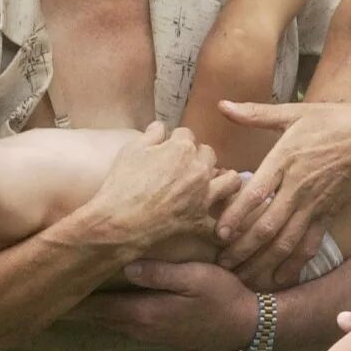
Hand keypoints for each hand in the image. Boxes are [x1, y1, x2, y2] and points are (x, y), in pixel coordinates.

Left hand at [64, 261, 259, 350]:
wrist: (248, 326)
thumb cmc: (224, 297)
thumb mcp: (196, 277)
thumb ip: (160, 273)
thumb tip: (124, 265)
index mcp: (145, 313)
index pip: (97, 307)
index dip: (71, 300)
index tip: (47, 290)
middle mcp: (141, 327)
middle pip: (97, 316)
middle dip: (75, 304)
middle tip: (49, 288)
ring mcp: (150, 332)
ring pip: (110, 319)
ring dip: (90, 308)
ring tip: (70, 292)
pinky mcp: (160, 332)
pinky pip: (125, 320)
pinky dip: (109, 311)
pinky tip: (106, 298)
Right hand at [65, 123, 222, 257]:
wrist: (119, 222)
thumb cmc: (122, 184)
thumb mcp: (131, 150)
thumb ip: (151, 134)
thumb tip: (161, 127)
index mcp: (182, 149)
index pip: (187, 134)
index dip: (176, 141)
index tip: (168, 148)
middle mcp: (199, 169)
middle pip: (209, 154)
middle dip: (199, 157)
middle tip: (185, 166)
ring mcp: (203, 195)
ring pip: (231, 181)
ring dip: (223, 180)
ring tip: (213, 184)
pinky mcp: (200, 220)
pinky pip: (220, 222)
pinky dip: (222, 223)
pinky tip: (220, 222)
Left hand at [216, 97, 350, 284]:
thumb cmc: (331, 121)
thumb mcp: (294, 112)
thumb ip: (255, 114)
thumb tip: (222, 105)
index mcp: (287, 158)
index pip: (257, 192)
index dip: (236, 215)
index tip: (218, 233)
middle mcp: (300, 185)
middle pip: (268, 224)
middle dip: (243, 248)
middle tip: (221, 263)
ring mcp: (315, 203)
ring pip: (287, 241)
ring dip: (263, 261)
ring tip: (242, 276)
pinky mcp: (328, 214)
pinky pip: (309, 244)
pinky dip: (294, 264)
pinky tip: (278, 279)